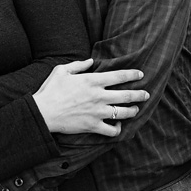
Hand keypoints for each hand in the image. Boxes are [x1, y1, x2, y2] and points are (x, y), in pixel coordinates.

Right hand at [32, 59, 148, 136]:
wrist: (43, 112)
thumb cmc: (51, 90)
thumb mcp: (61, 70)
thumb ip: (78, 64)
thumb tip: (90, 61)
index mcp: (92, 80)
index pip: (119, 76)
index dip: (132, 74)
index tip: (141, 74)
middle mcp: (99, 96)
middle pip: (127, 95)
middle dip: (140, 94)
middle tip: (146, 94)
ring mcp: (98, 112)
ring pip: (124, 112)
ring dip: (133, 110)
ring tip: (136, 109)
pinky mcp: (94, 126)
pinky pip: (112, 130)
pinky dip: (118, 129)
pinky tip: (119, 126)